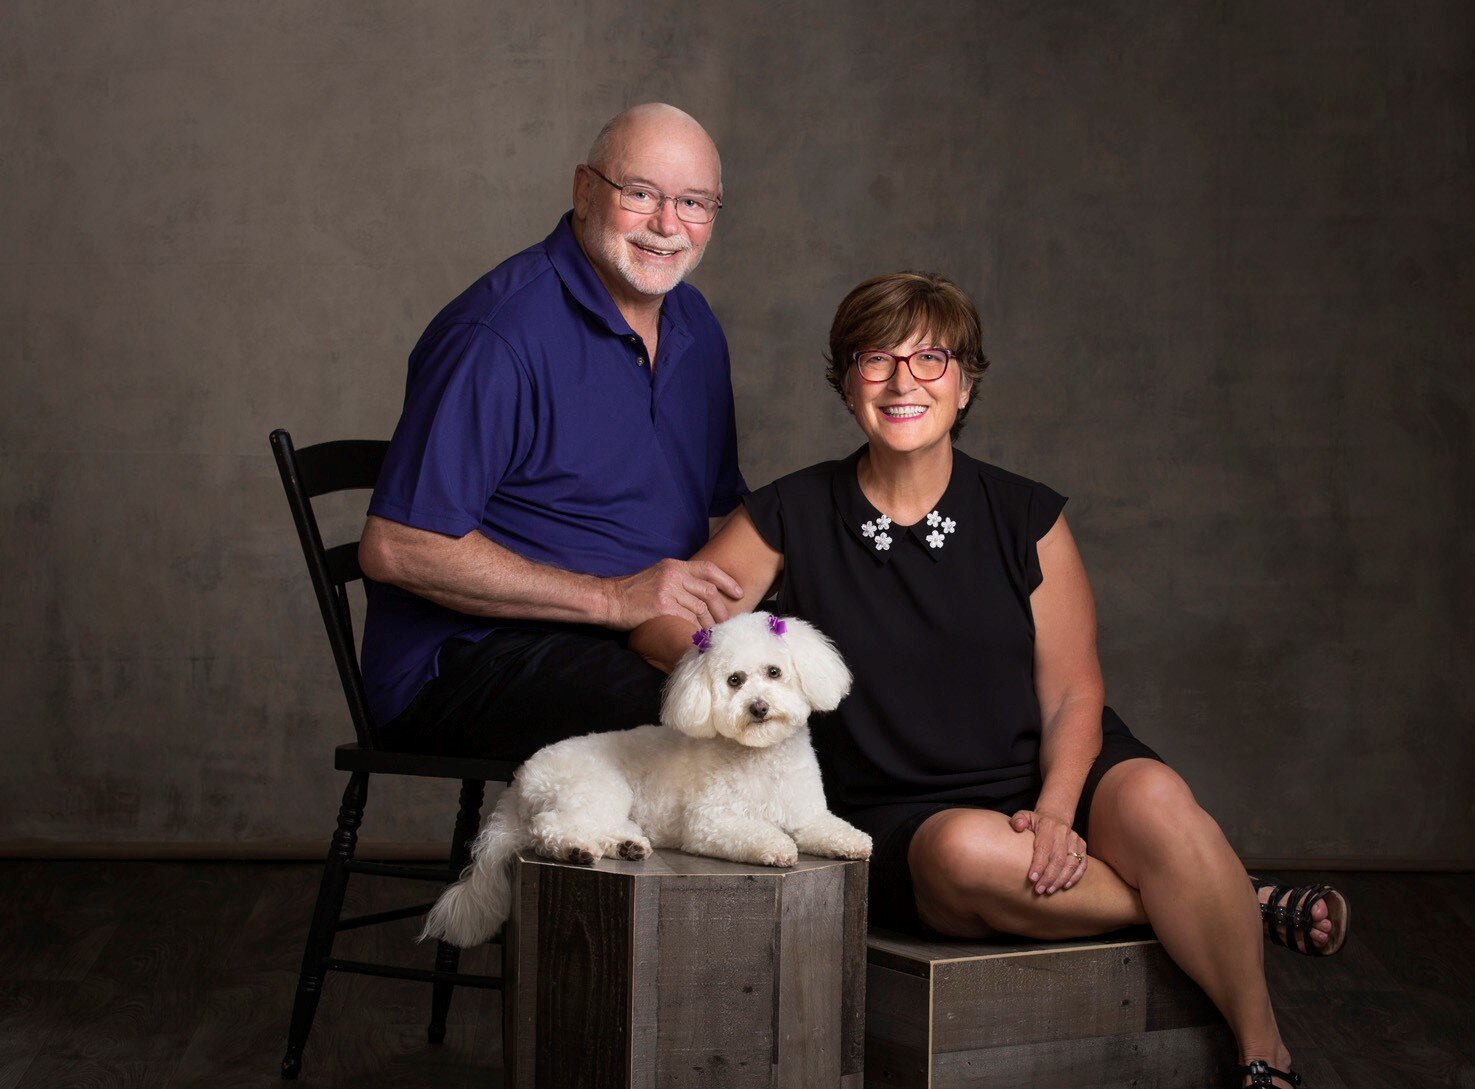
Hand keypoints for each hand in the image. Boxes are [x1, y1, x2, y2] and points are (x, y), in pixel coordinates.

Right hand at [603, 558, 742, 629]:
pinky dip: (695, 629)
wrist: (609, 600)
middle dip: (721, 609)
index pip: (708, 569)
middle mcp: (673, 575)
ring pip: (700, 609)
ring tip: (712, 633)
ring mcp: (668, 591)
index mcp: (674, 566)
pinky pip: (687, 620)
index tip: (738, 593)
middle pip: (708, 592)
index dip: (727, 581)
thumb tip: (703, 594)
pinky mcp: (662, 607)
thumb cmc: (633, 592)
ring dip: (709, 623)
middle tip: (726, 622)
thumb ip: (679, 580)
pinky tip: (697, 636)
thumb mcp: (658, 575)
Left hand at [1009, 809, 1086, 894]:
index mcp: (1048, 825)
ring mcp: (1075, 840)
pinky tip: (1065, 886)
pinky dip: (1075, 877)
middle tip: (1039, 890)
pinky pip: (1082, 864)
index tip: (1032, 879)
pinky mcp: (1082, 847)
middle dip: (1049, 877)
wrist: (1055, 817)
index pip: (1044, 847)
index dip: (1039, 864)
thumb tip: (1018, 827)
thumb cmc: (1036, 822)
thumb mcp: (1024, 817)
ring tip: (1049, 891)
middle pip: (1058, 858)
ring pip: (1071, 863)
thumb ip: (1018, 820)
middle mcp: (1064, 832)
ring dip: (1060, 879)